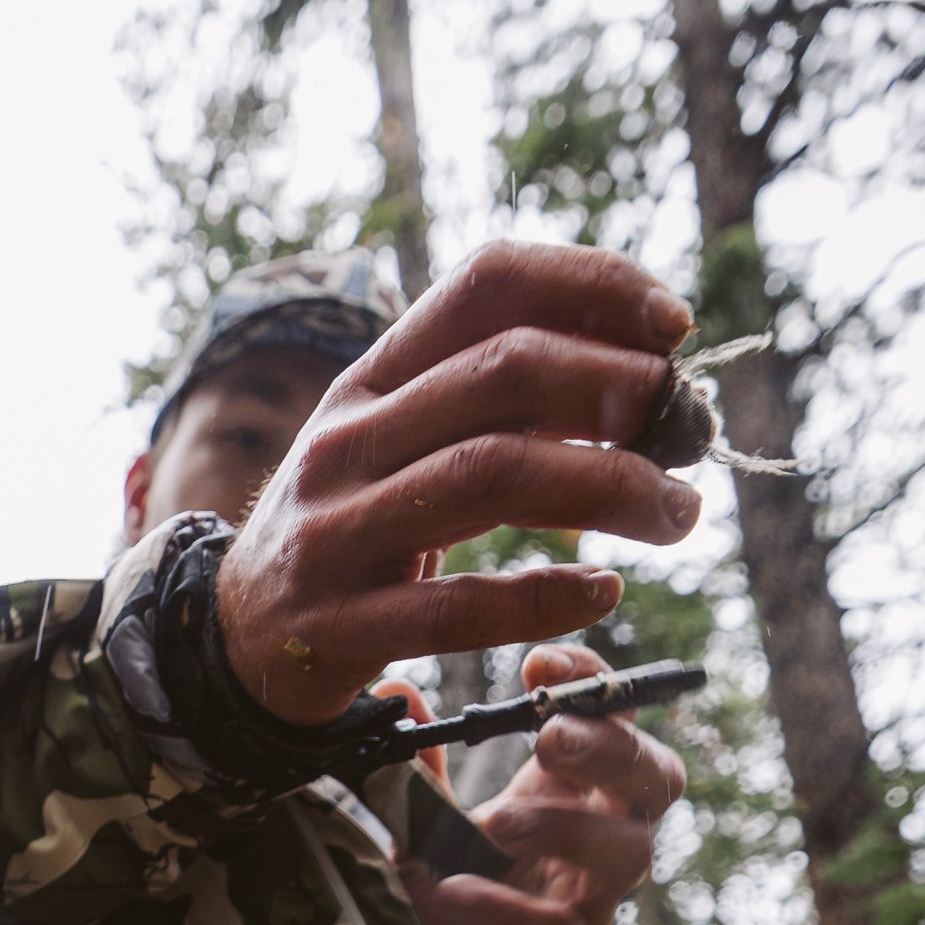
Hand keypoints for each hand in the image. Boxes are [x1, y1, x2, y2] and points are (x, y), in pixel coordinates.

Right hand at [216, 242, 699, 722]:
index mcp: (369, 378)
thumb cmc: (353, 529)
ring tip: (677, 512)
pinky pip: (457, 605)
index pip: (484, 283)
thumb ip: (494, 404)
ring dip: (608, 487)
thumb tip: (641, 369)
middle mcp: (346, 439)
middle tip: (688, 430)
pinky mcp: (338, 624)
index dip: (591, 284)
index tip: (674, 325)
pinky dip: (545, 596)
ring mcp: (334, 530)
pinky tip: (604, 593)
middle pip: (502, 373)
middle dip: (617, 389)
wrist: (236, 640)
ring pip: (489, 475)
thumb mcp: (399, 444)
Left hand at [408, 643, 683, 924]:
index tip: (540, 662)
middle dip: (613, 748)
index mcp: (570, 786)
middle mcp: (597, 837)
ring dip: (567, 826)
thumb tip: (399, 693)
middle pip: (657, 777)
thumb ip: (418, 765)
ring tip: (497, 821)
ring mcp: (587, 900)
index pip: (614, 715)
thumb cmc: (442, 890)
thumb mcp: (423, 820)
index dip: (594, 681)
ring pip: (630, 853)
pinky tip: (458, 888)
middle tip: (549, 736)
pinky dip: (508, 907)